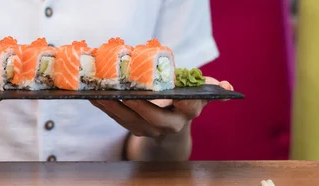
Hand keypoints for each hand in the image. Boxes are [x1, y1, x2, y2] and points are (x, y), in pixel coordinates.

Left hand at [90, 77, 232, 137]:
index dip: (189, 101)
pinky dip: (104, 106)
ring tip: (100, 92)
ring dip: (113, 106)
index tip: (184, 93)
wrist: (169, 126)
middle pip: (155, 118)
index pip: (191, 107)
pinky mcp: (132, 128)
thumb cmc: (180, 101)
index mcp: (188, 112)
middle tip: (128, 92)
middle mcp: (169, 125)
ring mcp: (149, 129)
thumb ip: (206, 87)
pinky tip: (92, 95)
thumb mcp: (195, 94)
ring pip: (130, 120)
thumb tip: (226, 86)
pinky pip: (116, 118)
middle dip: (141, 105)